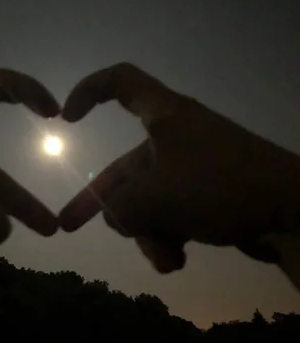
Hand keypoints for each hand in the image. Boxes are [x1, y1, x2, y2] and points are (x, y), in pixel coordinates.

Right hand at [60, 63, 299, 273]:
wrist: (293, 210)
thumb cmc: (220, 186)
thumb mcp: (158, 196)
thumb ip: (121, 207)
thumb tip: (114, 218)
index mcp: (163, 117)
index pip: (121, 81)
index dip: (88, 91)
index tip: (65, 117)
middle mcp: (174, 139)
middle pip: (124, 167)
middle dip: (102, 203)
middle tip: (69, 226)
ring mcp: (190, 170)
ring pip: (147, 201)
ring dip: (148, 233)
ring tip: (166, 257)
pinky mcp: (206, 198)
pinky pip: (171, 216)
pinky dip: (169, 238)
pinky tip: (178, 261)